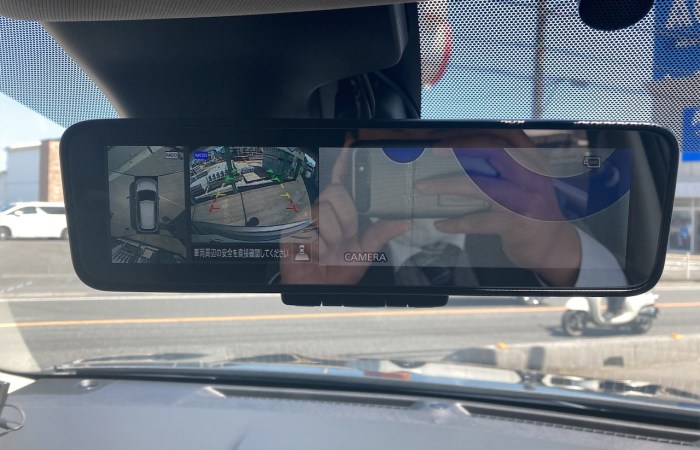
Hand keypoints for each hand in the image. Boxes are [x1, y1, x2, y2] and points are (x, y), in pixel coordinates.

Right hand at [280, 147, 409, 284]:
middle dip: (347, 219)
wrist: (318, 290)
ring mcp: (306, 218)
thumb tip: (403, 221)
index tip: (351, 140)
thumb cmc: (337, 271)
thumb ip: (382, 233)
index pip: (341, 179)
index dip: (344, 159)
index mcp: (339, 212)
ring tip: (329, 247)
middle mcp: (322, 211)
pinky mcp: (292, 228)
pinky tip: (315, 251)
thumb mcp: (365, 252)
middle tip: (345, 237)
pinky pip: (311, 226)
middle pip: (337, 192)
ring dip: (333, 235)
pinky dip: (319, 244)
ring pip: (325, 211)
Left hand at [416, 138, 581, 286]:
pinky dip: (456, 223)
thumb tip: (457, 154)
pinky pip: (479, 221)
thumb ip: (502, 168)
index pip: (504, 135)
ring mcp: (526, 201)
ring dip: (447, 185)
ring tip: (422, 187)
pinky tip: (440, 224)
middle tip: (434, 152)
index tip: (449, 132)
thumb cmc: (530, 211)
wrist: (554, 248)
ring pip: (481, 186)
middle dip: (461, 148)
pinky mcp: (517, 225)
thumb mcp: (524, 183)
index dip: (475, 132)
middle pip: (494, 152)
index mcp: (533, 161)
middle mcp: (533, 176)